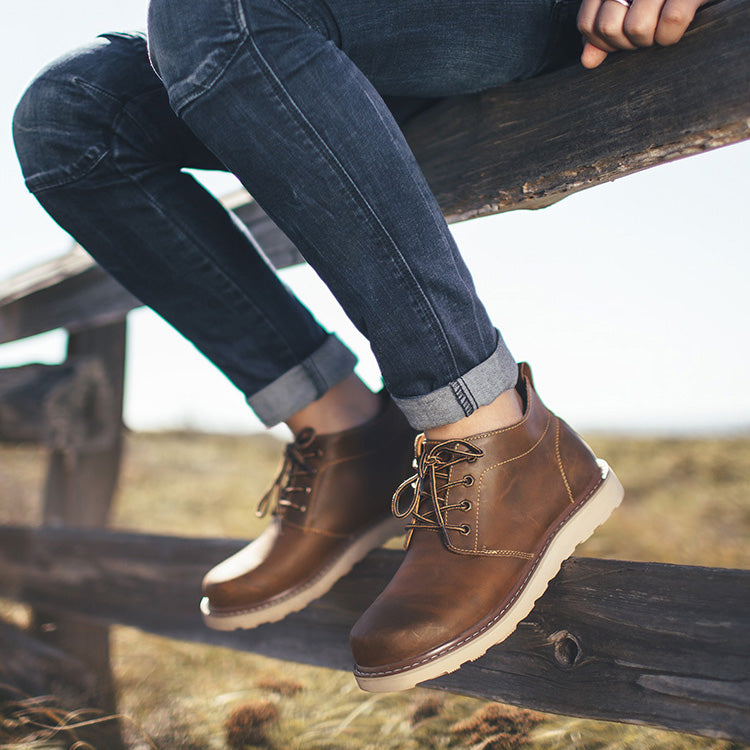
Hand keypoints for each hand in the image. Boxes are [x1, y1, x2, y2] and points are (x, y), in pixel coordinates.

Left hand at [577, 0, 707, 68]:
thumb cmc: (661, 1)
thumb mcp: (627, 9)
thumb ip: (602, 30)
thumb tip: (588, 61)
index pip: (586, 24)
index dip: (600, 42)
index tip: (618, 39)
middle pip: (609, 28)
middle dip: (625, 43)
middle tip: (642, 33)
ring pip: (637, 28)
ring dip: (649, 39)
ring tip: (658, 27)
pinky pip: (672, 21)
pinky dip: (671, 35)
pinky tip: (674, 27)